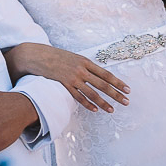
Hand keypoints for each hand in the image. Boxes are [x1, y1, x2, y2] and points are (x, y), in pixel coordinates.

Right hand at [6, 41, 129, 111]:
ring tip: (112, 110)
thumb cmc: (55, 56)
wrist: (36, 55)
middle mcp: (81, 69)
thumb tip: (98, 75)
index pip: (106, 74)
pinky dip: (87, 104)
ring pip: (92, 93)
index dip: (118, 82)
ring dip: (104, 102)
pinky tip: (95, 109)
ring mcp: (72, 77)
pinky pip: (78, 96)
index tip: (128, 89)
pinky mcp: (64, 84)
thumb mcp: (73, 57)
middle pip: (103, 84)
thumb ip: (85, 65)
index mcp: (85, 61)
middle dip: (116, 94)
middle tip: (126, 102)